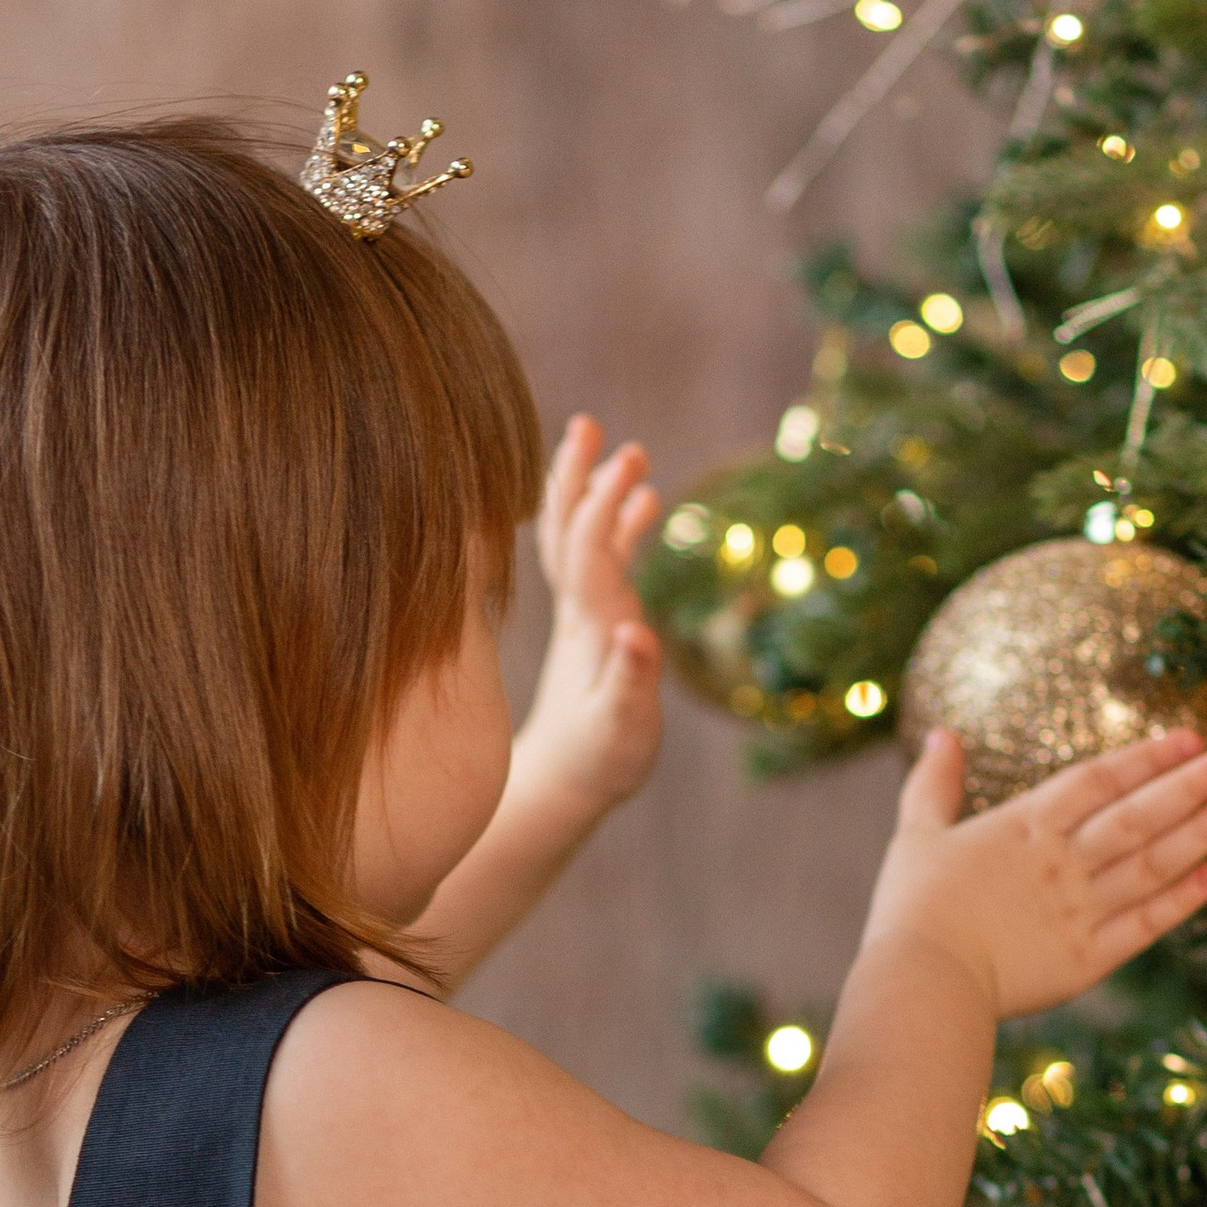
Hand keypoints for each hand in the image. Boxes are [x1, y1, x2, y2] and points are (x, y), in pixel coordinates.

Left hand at [517, 414, 665, 819]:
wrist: (561, 783)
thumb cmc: (598, 761)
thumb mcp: (621, 731)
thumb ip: (629, 683)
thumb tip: (637, 634)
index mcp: (589, 628)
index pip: (588, 552)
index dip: (601, 505)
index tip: (622, 460)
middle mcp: (579, 610)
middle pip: (569, 530)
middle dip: (578, 477)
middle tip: (588, 424)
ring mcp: (582, 613)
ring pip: (580, 539)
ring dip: (595, 491)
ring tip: (619, 446)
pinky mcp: (591, 622)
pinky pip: (600, 560)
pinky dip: (617, 527)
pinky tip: (645, 501)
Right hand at [864, 724, 1206, 1019]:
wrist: (923, 979)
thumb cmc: (911, 909)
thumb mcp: (915, 835)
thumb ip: (933, 785)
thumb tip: (942, 735)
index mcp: (1024, 827)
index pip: (1098, 780)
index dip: (1145, 757)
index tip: (1188, 738)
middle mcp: (1062, 862)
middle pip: (1137, 816)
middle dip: (1188, 786)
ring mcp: (1080, 910)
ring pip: (1151, 865)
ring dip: (1198, 834)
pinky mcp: (1087, 959)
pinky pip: (1144, 925)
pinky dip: (1181, 902)